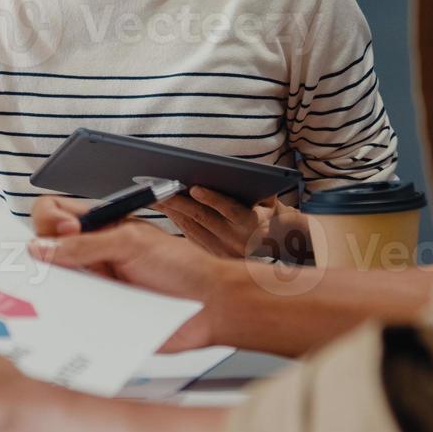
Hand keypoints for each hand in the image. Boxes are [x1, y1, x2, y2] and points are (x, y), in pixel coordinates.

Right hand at [30, 197, 230, 351]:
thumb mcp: (131, 244)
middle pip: (43, 252)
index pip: (52, 215)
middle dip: (42, 256)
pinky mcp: (98, 317)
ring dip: (54, 288)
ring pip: (52, 287)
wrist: (208, 304)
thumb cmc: (179, 266)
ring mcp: (92, 288)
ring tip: (69, 290)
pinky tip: (78, 314)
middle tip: (60, 263)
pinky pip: (70, 319)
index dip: (50, 221)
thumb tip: (39, 247)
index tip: (68, 230)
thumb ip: (85, 244)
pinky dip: (67, 317)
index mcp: (97, 229)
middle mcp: (89, 257)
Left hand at [162, 188, 308, 261]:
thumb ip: (258, 189)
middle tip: (159, 188)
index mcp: (253, 224)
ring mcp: (223, 252)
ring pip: (191, 228)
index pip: (231, 210)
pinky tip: (165, 209)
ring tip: (155, 195)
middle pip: (202, 218)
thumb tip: (236, 174)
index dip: (213, 199)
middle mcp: (237, 241)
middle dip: (179, 202)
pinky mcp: (212, 257)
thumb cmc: (270, 214)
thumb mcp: (271, 200)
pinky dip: (176, 221)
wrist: (278, 247)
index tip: (195, 188)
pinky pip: (189, 237)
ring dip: (172, 211)